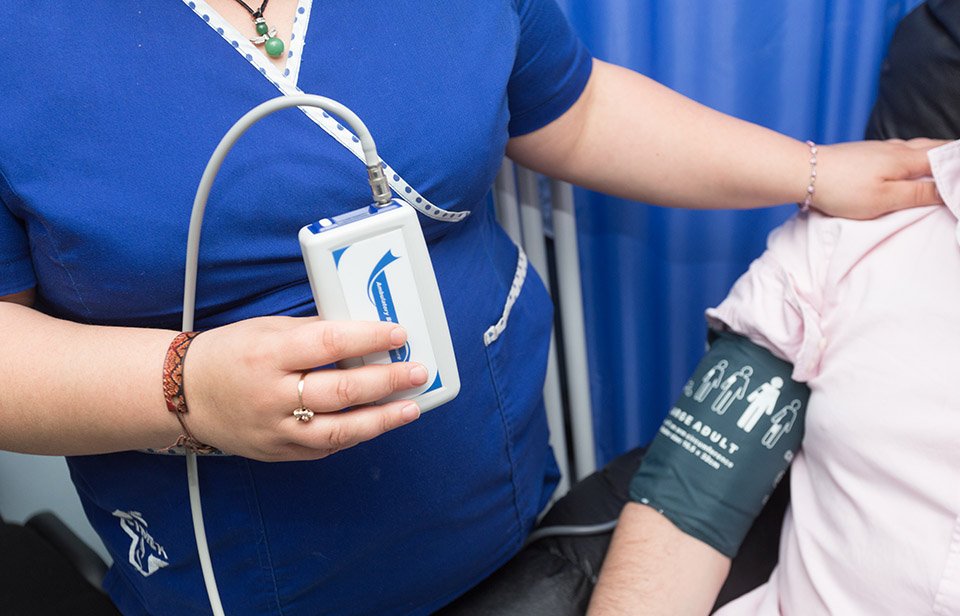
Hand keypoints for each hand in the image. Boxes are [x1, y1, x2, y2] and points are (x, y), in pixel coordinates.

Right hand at [180, 317, 426, 460]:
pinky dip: (354, 434)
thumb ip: (313, 332)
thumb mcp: (267, 330)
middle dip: (386, 381)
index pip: (327, 343)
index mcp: (268, 355)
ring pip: (338, 431)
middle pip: (340, 391)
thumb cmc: (229, 354)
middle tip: (418, 371)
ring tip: (412, 407)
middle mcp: (272, 396)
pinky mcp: (278, 453)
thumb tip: (362, 332)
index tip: (398, 333)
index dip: (368, 338)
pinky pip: (324, 448)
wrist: (182, 396)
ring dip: (381, 419)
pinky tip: (377, 422)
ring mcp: (275, 431)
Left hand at [813, 138, 946, 218]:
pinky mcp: (864, 152)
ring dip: (934, 151)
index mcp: (906, 159)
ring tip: (944, 161)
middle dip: (952, 154)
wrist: (804, 172)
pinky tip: (908, 160)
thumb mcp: (885, 199)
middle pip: (934, 147)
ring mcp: (879, 148)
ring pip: (916, 146)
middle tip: (957, 165)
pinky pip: (899, 149)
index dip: (957, 166)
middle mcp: (896, 148)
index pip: (945, 158)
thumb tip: (951, 190)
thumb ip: (919, 194)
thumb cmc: (842, 189)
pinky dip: (914, 153)